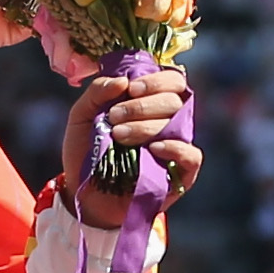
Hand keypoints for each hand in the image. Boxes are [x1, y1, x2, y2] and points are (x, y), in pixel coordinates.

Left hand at [61, 71, 201, 230]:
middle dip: (142, 105)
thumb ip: (97, 92)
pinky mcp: (181, 173)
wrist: (82, 192)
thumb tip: (123, 80)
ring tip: (118, 135)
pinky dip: (175, 148)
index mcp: (152, 103)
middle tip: (114, 117)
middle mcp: (169, 121)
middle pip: (174, 100)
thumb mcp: (81, 117)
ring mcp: (177, 146)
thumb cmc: (86, 151)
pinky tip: (153, 148)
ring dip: (146, 126)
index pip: (172, 81)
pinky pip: (192, 155)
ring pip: (177, 124)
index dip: (155, 81)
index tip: (130, 89)